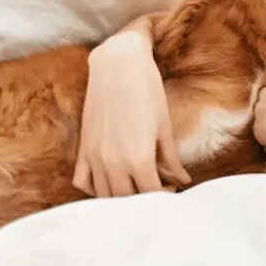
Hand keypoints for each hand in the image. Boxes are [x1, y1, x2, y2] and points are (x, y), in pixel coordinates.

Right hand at [73, 32, 190, 196]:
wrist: (118, 65)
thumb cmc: (147, 92)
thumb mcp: (164, 127)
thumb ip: (171, 158)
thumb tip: (183, 180)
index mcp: (139, 159)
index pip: (151, 194)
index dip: (164, 195)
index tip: (172, 188)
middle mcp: (113, 163)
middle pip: (127, 200)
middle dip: (144, 200)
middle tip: (157, 188)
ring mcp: (94, 157)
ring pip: (104, 195)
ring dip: (120, 198)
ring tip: (136, 187)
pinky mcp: (83, 148)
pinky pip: (82, 181)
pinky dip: (94, 188)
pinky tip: (109, 183)